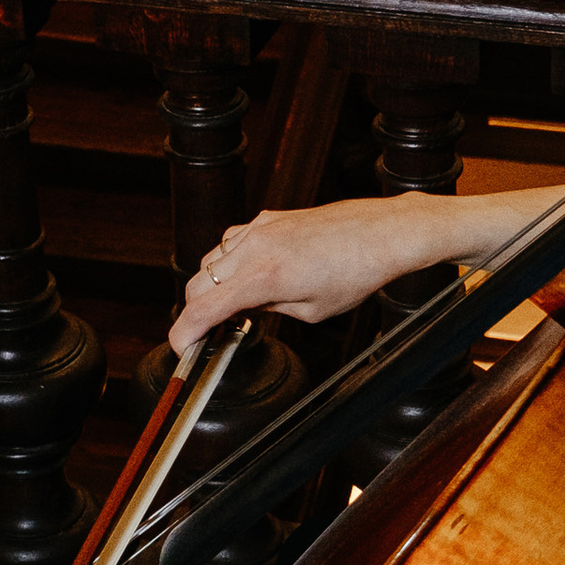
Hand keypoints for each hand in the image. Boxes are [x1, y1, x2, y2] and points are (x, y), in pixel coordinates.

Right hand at [168, 194, 423, 357]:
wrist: (382, 233)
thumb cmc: (356, 272)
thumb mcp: (311, 310)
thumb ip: (269, 310)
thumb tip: (244, 310)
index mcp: (263, 277)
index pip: (203, 308)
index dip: (184, 333)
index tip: (182, 346)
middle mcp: (255, 247)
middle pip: (198, 283)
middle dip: (198, 311)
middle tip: (212, 332)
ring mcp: (260, 228)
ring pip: (211, 259)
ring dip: (213, 285)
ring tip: (237, 304)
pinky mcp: (270, 218)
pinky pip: (233, 240)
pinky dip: (230, 260)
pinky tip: (250, 273)